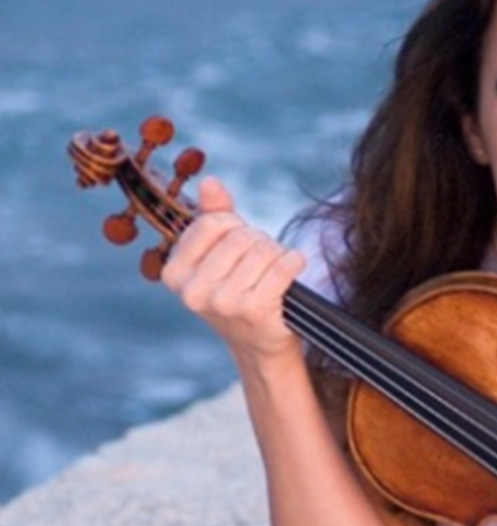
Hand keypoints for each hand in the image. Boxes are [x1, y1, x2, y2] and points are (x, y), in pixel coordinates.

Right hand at [161, 176, 305, 364]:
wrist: (258, 342)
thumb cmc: (238, 289)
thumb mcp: (218, 253)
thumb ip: (213, 215)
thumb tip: (210, 183)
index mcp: (175, 274)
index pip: (211, 223)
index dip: (234, 226)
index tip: (238, 243)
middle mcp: (193, 292)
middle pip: (240, 236)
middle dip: (257, 242)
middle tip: (259, 263)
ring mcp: (223, 303)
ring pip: (263, 250)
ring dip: (276, 254)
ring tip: (272, 272)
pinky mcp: (255, 310)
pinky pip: (283, 266)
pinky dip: (294, 262)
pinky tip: (291, 269)